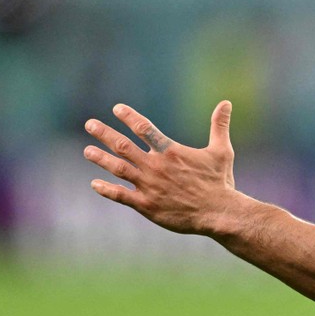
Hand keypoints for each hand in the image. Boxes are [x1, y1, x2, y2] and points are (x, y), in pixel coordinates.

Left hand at [83, 101, 238, 234]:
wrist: (219, 213)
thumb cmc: (220, 182)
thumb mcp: (221, 151)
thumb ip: (219, 126)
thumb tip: (226, 103)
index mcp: (170, 151)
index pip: (144, 128)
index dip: (129, 116)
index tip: (116, 109)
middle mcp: (155, 166)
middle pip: (123, 146)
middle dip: (104, 134)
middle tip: (89, 124)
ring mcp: (149, 186)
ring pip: (119, 169)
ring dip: (101, 158)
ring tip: (87, 151)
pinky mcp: (147, 205)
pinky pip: (122, 196)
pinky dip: (107, 189)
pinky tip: (95, 184)